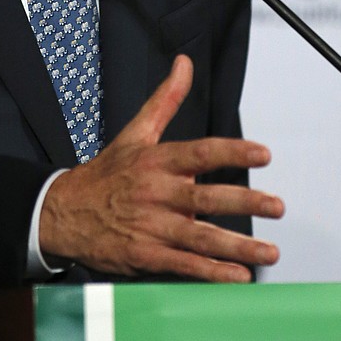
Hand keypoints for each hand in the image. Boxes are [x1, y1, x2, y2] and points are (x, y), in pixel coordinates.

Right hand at [39, 55, 283, 282]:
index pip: (200, 153)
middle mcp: (155, 192)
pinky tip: (237, 276)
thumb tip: (184, 64)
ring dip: (237, 247)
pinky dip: (211, 273)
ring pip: (199, 237)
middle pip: (204, 198)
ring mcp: (150, 226)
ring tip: (270, 252)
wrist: (62, 212)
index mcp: (156, 160)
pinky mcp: (144, 255)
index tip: (263, 154)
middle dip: (244, 202)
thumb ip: (165, 99)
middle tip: (278, 206)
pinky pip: (183, 265)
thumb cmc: (106, 173)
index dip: (232, 152)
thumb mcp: (134, 132)